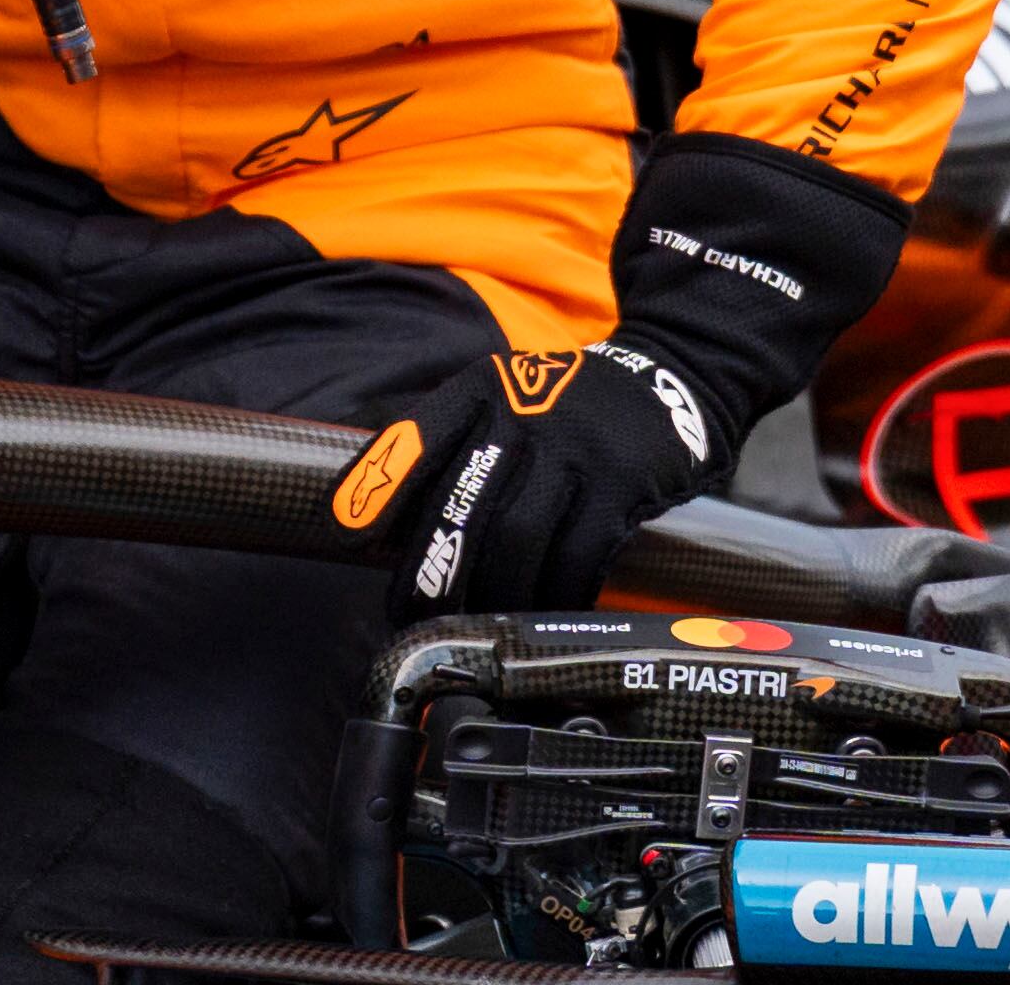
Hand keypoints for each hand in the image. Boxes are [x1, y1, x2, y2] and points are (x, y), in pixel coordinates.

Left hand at [335, 338, 717, 622]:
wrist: (665, 381)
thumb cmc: (565, 410)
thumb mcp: (505, 399)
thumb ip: (453, 444)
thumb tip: (381, 519)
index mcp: (483, 388)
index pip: (418, 434)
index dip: (377, 485)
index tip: (345, 533)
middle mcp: (524, 412)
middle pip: (464, 506)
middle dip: (431, 573)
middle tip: (411, 619)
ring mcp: (575, 447)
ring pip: (518, 540)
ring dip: (491, 596)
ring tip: (475, 628)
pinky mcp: (621, 483)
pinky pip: (578, 557)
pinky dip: (553, 596)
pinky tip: (539, 615)